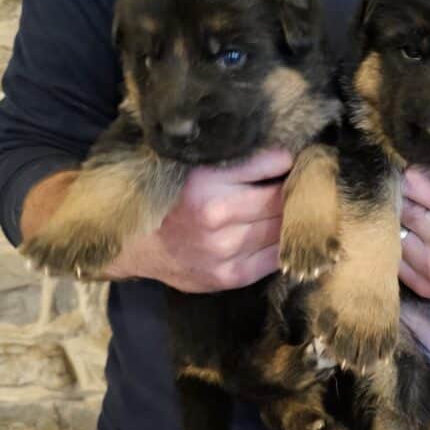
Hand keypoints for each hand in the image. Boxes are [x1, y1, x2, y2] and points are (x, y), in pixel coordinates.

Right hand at [107, 149, 292, 292]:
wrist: (137, 246)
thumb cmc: (171, 200)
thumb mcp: (194, 167)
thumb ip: (234, 159)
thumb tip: (283, 153)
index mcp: (203, 178)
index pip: (271, 163)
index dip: (285, 161)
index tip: (288, 161)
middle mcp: (214, 213)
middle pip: (280, 199)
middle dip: (290, 191)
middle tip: (292, 186)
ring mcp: (223, 249)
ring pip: (281, 229)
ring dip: (287, 219)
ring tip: (283, 210)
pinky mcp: (230, 275)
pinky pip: (274, 258)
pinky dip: (279, 245)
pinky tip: (273, 236)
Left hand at [399, 168, 429, 310]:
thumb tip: (418, 166)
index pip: (417, 185)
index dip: (412, 176)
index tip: (413, 172)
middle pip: (404, 208)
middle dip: (405, 198)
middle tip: (412, 195)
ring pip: (397, 233)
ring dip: (403, 225)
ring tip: (419, 221)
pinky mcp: (426, 288)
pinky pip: (398, 258)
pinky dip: (404, 248)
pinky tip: (420, 244)